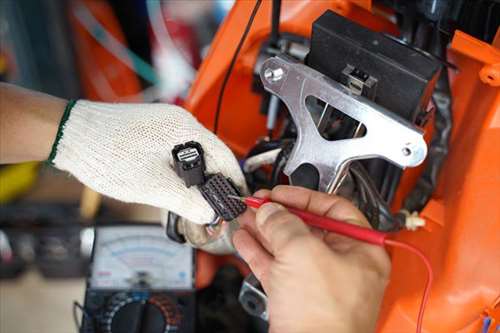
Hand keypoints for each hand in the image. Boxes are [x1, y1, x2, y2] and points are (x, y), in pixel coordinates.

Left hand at [50, 100, 246, 223]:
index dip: (234, 181)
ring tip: (195, 202)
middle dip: (214, 183)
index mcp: (185, 128)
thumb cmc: (106, 154)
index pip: (224, 155)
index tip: (238, 200)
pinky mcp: (151, 130)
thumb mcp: (152, 185)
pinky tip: (174, 186)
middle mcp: (178, 121)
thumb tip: (209, 213)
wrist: (68, 135)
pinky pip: (176, 152)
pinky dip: (180, 171)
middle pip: (210, 155)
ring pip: (192, 155)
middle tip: (215, 207)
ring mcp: (164, 124)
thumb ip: (186, 201)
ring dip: (196, 178)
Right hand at [233, 185, 390, 332]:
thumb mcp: (303, 253)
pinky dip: (259, 251)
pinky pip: (277, 266)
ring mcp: (319, 283)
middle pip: (308, 228)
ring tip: (246, 216)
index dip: (304, 197)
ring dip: (264, 230)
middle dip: (279, 214)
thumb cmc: (326, 317)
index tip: (280, 193)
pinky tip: (245, 239)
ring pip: (288, 247)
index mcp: (361, 250)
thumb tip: (271, 210)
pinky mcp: (298, 298)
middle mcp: (343, 266)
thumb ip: (284, 224)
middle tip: (258, 203)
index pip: (334, 209)